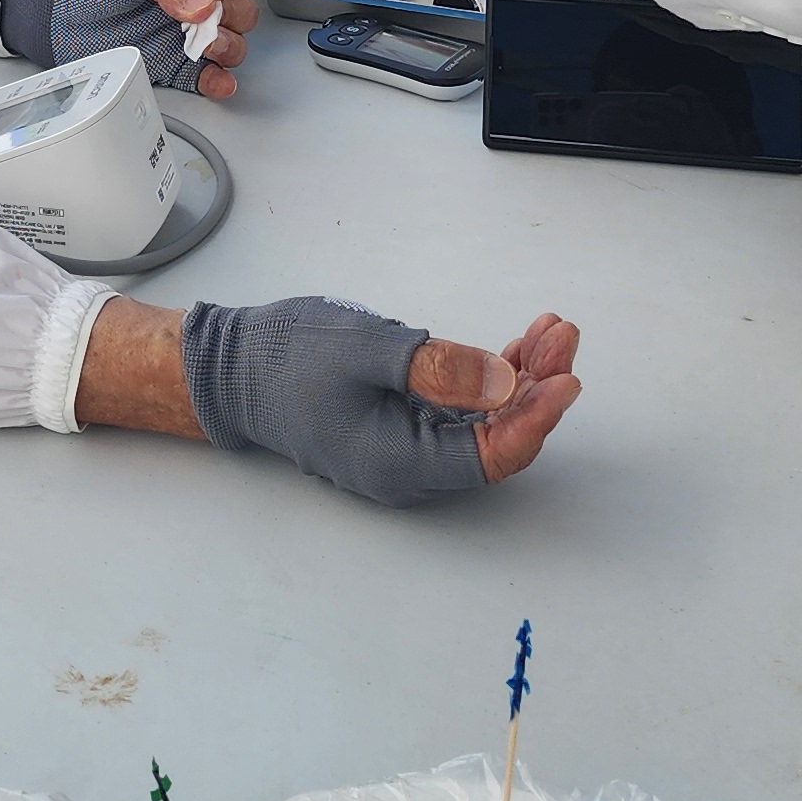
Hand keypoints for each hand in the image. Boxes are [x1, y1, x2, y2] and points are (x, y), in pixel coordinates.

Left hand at [5, 0, 256, 96]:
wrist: (42, 7)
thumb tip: (204, 1)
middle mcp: (184, 1)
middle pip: (231, 8)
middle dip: (232, 16)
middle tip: (212, 22)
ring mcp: (176, 35)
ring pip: (224, 43)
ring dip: (227, 47)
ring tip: (209, 48)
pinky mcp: (167, 66)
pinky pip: (203, 76)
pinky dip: (217, 80)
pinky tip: (218, 80)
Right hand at [81, 297, 585, 500]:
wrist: (236, 365)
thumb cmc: (287, 358)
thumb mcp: (365, 352)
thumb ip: (436, 368)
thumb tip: (505, 384)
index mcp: (400, 464)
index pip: (490, 455)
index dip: (536, 417)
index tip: (565, 376)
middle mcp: (412, 469)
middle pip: (498, 439)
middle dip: (538, 388)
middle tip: (562, 336)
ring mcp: (411, 448)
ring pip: (488, 422)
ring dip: (523, 378)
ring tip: (550, 331)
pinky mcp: (408, 424)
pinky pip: (466, 410)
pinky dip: (495, 377)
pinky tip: (518, 346)